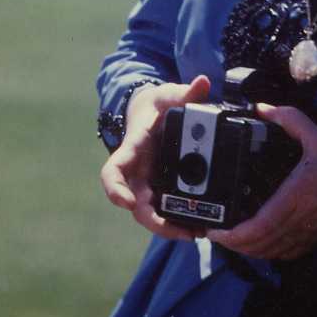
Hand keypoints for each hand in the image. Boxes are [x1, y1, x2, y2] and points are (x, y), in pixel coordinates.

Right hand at [100, 74, 210, 240]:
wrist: (153, 114)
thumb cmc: (156, 106)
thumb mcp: (168, 95)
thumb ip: (184, 91)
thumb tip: (203, 82)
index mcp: (132, 149)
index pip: (114, 171)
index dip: (115, 189)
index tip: (126, 202)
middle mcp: (136, 172)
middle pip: (134, 204)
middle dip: (155, 221)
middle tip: (182, 231)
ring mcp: (147, 183)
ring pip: (150, 213)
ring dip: (169, 228)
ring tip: (196, 234)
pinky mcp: (160, 189)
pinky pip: (164, 211)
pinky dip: (178, 222)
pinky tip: (199, 229)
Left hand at [207, 104, 316, 260]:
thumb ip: (288, 119)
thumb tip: (262, 108)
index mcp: (294, 198)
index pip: (257, 227)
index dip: (233, 235)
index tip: (215, 230)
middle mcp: (298, 221)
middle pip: (259, 246)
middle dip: (234, 245)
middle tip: (216, 233)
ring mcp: (307, 233)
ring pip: (271, 253)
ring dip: (250, 250)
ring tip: (233, 239)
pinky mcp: (316, 238)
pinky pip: (286, 253)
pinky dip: (269, 252)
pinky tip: (261, 243)